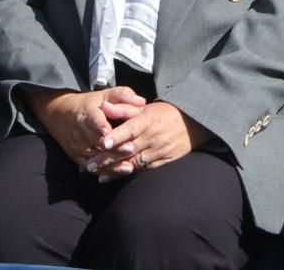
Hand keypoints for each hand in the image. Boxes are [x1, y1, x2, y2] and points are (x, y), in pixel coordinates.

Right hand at [25, 86, 147, 168]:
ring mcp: (77, 146)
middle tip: (131, 148)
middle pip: (95, 141)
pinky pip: (90, 167)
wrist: (61, 115)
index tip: (109, 131)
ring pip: (93, 157)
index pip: (93, 120)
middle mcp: (80, 131)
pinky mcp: (77, 157)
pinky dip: (104, 171)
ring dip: (110, 162)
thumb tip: (142, 101)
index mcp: (87, 113)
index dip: (100, 126)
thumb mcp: (107, 94)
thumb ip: (124, 96)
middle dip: (113, 146)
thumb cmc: (92, 103)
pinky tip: (119, 173)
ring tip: (128, 166)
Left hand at [86, 101, 210, 181]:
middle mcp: (154, 136)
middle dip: (107, 158)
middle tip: (90, 164)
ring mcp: (160, 150)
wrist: (193, 124)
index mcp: (148, 120)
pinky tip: (111, 176)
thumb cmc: (164, 114)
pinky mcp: (165, 161)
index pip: (130, 129)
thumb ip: (122, 109)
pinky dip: (126, 174)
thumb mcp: (145, 108)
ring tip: (98, 173)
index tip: (102, 143)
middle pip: (128, 149)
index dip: (116, 136)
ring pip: (134, 162)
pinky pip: (143, 170)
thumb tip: (103, 107)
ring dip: (114, 169)